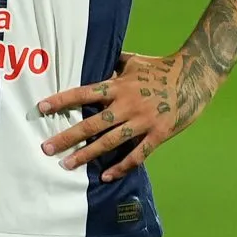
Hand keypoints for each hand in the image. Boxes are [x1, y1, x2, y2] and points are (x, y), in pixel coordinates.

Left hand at [38, 52, 211, 181]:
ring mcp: (142, 120)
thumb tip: (94, 60)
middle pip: (92, 122)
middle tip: (46, 148)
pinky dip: (121, 166)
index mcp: (118, 85)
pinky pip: (137, 154)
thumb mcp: (132, 60)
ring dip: (87, 154)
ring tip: (67, 165)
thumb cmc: (160, 66)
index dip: (62, 100)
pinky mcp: (158, 134)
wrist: (194, 75)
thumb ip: (112, 64)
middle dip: (68, 136)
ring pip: (109, 141)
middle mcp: (126, 104)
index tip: (42, 107)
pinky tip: (105, 176)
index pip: (84, 93)